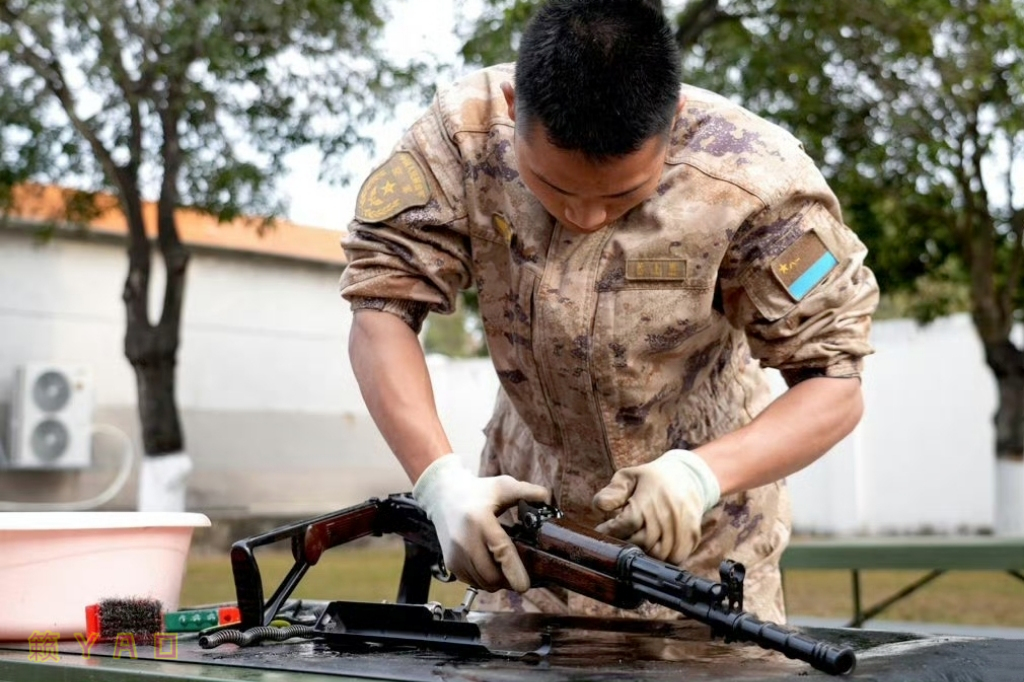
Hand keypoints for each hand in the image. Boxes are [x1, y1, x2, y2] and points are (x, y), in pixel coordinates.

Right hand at [413, 454, 550, 591]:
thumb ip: (528, 492)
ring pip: (483, 583)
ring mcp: (455, 554)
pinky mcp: (450, 564)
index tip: (524, 585)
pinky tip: (488, 562)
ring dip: (497, 580)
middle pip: (492, 575)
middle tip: (519, 568)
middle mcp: (464, 540)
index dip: (513, 570)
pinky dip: (484, 579)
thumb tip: (550, 502)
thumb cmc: (476, 492)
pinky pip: (473, 582)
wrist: (443, 497)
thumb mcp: (503, 486)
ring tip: (503, 563)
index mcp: (480, 519)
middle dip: (509, 578)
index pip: (500, 550)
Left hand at [592, 449, 720, 563]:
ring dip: (644, 553)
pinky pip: (676, 558)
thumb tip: (599, 506)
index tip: (602, 530)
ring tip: (635, 542)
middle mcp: (669, 512)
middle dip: (626, 543)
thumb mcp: (628, 477)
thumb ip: (612, 492)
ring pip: (660, 554)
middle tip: (619, 537)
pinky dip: (662, 559)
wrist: (687, 477)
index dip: (612, 530)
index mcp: (651, 496)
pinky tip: (652, 547)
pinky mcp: (693, 535)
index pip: (628, 522)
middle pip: (643, 541)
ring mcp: (683, 525)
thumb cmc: (651, 479)